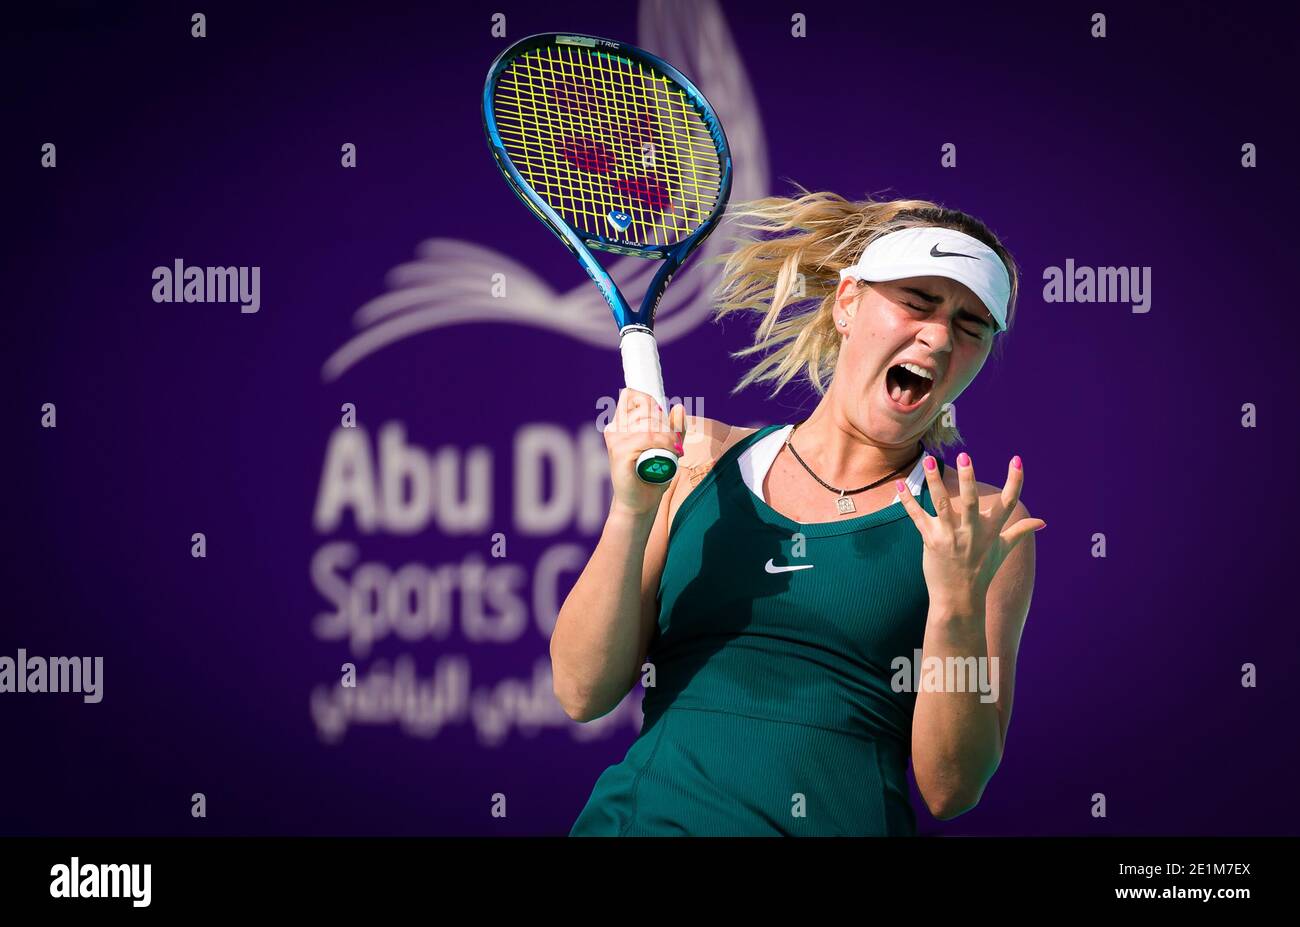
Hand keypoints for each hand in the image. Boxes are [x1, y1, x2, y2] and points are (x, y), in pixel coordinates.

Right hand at [603, 388, 684, 516]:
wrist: (640, 503)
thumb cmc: (651, 476)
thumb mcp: (666, 448)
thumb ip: (673, 429)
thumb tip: (678, 406)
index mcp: (620, 425)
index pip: (632, 395)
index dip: (650, 404)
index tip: (662, 422)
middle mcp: (614, 429)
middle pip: (646, 407)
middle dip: (665, 423)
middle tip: (673, 442)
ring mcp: (616, 439)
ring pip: (650, 423)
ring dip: (668, 435)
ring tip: (673, 449)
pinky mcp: (620, 451)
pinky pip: (648, 437)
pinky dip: (665, 443)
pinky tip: (672, 452)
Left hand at [895, 452, 1044, 608]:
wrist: (959, 600)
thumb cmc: (982, 573)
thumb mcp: (1003, 550)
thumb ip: (1020, 531)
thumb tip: (1042, 522)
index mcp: (992, 531)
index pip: (1009, 503)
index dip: (1015, 481)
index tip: (1017, 460)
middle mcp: (973, 533)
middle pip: (972, 502)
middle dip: (968, 480)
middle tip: (965, 456)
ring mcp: (951, 537)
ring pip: (942, 505)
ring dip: (935, 482)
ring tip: (930, 460)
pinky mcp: (931, 541)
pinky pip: (917, 517)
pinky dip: (908, 500)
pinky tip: (899, 483)